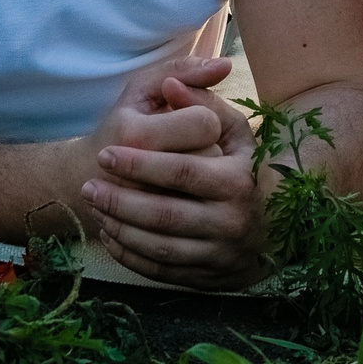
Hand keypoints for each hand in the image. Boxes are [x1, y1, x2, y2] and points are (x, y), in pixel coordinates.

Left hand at [78, 54, 267, 289]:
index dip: (139, 164)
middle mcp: (231, 222)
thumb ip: (204, 104)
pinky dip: (130, 256)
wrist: (275, 227)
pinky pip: (160, 272)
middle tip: (88, 186)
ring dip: (120, 228)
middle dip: (119, 201)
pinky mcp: (208, 279)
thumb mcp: (235, 133)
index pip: (181, 172)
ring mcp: (219, 254)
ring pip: (158, 247)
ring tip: (94, 207)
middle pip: (164, 214)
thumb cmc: (246, 170)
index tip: (105, 154)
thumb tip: (171, 84)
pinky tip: (109, 235)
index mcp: (238, 181)